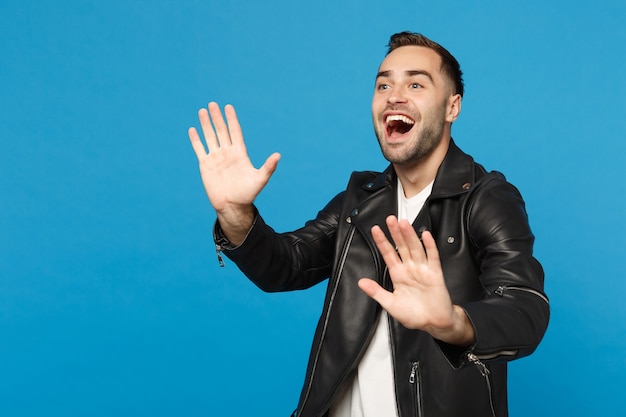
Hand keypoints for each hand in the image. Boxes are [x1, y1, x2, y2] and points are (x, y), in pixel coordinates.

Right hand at [188, 102, 280, 243]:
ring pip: (210, 137)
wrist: (232, 206)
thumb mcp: (260, 179)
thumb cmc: (248, 194)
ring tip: (202, 111)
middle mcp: (227, 153)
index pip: (235, 132)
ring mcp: (216, 158)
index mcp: (240, 153)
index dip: (232, 119)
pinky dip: (196, 140)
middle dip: (217, 117)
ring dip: (206, 124)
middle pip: (221, 131)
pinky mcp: (206, 166)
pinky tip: (193, 129)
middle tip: (212, 104)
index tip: (228, 107)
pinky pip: (200, 149)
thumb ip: (268, 167)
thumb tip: (278, 155)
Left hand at [358, 215, 473, 345]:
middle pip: (401, 246)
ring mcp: (423, 269)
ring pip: (415, 248)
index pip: (388, 254)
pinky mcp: (435, 274)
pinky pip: (432, 257)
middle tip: (390, 219)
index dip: (382, 241)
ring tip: (403, 223)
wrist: (433, 324)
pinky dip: (429, 246)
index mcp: (398, 274)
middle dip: (395, 233)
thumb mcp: (390, 304)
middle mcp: (410, 268)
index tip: (375, 229)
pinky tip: (425, 235)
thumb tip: (361, 282)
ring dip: (410, 235)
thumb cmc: (413, 314)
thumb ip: (376, 292)